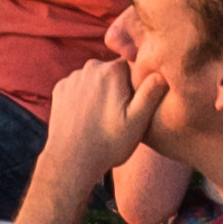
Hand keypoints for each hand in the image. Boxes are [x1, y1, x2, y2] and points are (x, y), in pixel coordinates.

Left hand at [32, 49, 153, 200]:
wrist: (71, 161)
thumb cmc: (109, 144)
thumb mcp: (137, 122)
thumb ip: (150, 94)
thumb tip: (162, 72)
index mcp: (113, 71)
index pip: (134, 63)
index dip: (138, 79)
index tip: (136, 100)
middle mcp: (91, 67)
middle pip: (113, 70)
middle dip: (119, 85)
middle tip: (120, 113)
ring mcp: (73, 77)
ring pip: (95, 78)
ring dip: (101, 91)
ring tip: (103, 118)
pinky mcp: (60, 88)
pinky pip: (79, 86)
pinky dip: (84, 97)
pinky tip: (87, 117)